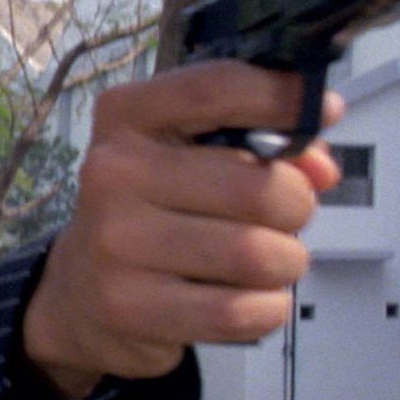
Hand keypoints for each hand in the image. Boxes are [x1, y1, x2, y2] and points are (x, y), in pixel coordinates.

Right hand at [23, 60, 344, 399]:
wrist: (78, 293)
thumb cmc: (150, 211)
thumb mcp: (186, 157)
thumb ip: (260, 146)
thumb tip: (322, 169)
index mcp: (127, 116)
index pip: (217, 89)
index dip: (282, 96)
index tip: (322, 110)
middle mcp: (114, 172)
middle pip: (256, 184)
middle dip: (296, 205)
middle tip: (286, 217)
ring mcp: (117, 243)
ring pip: (256, 253)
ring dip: (286, 262)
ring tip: (269, 263)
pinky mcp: (132, 308)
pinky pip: (240, 311)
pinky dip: (268, 308)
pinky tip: (253, 299)